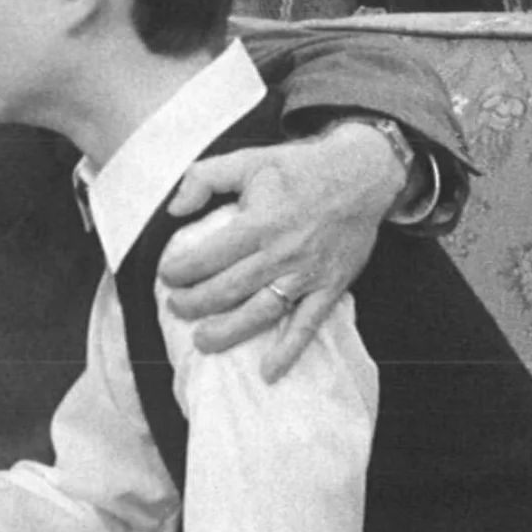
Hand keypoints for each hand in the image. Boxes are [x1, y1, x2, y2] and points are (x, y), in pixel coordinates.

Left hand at [158, 122, 404, 380]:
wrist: (364, 173)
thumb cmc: (301, 168)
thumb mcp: (249, 159)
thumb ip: (205, 177)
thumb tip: (173, 209)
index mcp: (259, 222)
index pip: (208, 257)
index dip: (180, 271)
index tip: (167, 277)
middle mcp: (281, 252)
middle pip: (227, 290)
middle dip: (194, 304)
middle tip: (176, 308)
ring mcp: (306, 274)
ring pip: (260, 312)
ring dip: (228, 332)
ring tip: (202, 342)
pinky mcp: (329, 287)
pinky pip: (308, 324)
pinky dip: (289, 351)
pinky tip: (269, 372)